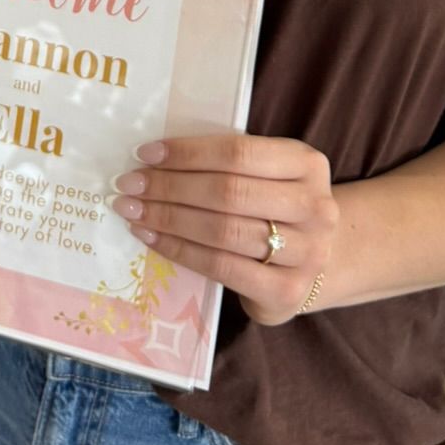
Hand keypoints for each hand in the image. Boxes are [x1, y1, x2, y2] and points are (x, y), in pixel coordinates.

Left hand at [111, 133, 336, 326]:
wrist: (314, 263)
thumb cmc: (275, 207)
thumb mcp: (267, 174)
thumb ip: (228, 164)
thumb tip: (154, 157)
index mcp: (307, 164)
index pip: (238, 152)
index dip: (187, 153)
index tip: (145, 154)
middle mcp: (315, 207)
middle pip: (228, 192)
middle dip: (169, 187)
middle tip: (128, 184)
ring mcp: (307, 253)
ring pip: (223, 231)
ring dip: (168, 219)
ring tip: (132, 211)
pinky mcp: (287, 292)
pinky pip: (221, 267)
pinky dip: (180, 251)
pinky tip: (152, 239)